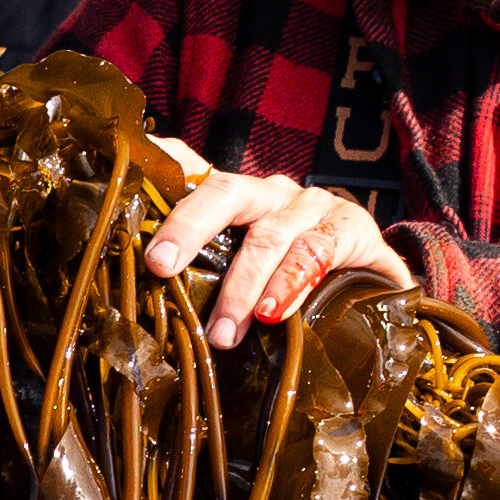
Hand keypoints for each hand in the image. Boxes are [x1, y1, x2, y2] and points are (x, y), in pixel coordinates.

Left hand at [140, 138, 412, 348]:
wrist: (375, 292)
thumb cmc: (291, 292)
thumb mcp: (241, 284)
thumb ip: (198, 282)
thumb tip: (135, 307)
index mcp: (234, 201)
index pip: (190, 173)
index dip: (160, 165)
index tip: (124, 180)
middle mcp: (268, 195)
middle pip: (223, 194)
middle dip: (188, 228)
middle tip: (159, 266)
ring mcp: (311, 206)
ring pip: (269, 234)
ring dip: (242, 286)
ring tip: (223, 333)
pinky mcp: (352, 227)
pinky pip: (318, 250)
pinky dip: (292, 284)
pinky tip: (273, 315)